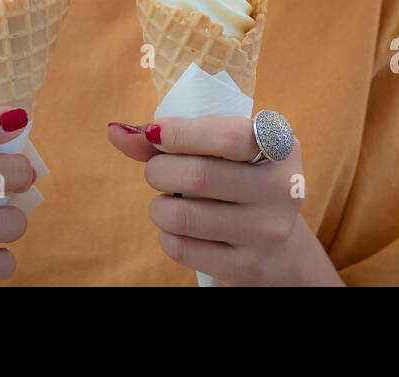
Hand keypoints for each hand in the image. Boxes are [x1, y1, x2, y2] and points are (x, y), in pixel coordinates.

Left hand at [106, 117, 338, 285]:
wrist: (282, 245)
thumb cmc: (238, 180)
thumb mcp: (221, 151)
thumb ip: (171, 138)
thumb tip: (115, 131)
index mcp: (279, 145)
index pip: (226, 136)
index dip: (181, 133)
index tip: (155, 134)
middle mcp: (282, 188)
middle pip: (198, 175)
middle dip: (158, 170)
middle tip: (156, 172)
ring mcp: (268, 231)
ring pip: (182, 215)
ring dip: (158, 206)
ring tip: (166, 201)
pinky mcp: (250, 267)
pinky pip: (182, 248)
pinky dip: (166, 235)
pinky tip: (179, 229)